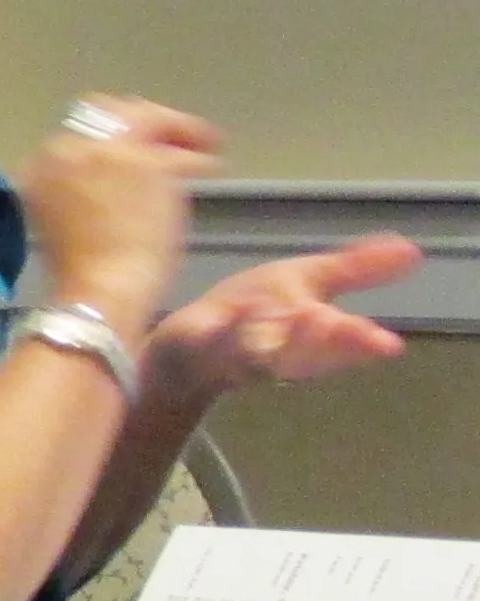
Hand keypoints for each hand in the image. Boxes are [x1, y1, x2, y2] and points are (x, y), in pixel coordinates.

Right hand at [18, 93, 218, 321]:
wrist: (98, 289)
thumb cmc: (82, 273)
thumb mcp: (66, 221)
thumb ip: (81, 190)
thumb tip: (113, 181)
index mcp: (38, 166)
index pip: (77, 134)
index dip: (111, 139)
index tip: (135, 148)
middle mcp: (65, 148)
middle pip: (107, 113)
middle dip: (141, 119)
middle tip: (169, 136)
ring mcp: (103, 151)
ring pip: (144, 118)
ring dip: (174, 129)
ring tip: (201, 144)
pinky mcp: (143, 162)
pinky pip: (177, 147)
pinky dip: (196, 151)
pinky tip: (212, 163)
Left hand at [145, 234, 417, 401]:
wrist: (188, 344)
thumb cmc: (255, 312)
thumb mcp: (308, 281)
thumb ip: (357, 269)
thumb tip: (412, 250)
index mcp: (311, 332)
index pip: (342, 340)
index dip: (361, 343)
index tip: (387, 345)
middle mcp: (279, 348)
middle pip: (306, 350)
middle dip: (322, 342)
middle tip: (336, 327)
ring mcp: (236, 350)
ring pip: (261, 349)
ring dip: (277, 337)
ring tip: (297, 318)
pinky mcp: (196, 345)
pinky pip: (208, 339)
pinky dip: (221, 330)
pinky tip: (232, 314)